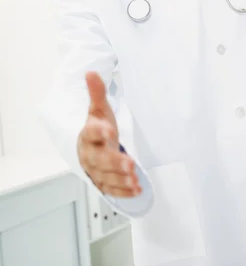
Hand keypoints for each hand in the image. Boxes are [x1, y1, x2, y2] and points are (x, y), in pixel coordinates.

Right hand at [77, 71, 141, 197]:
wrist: (92, 148)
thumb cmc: (98, 127)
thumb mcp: (99, 110)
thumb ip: (96, 93)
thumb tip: (91, 72)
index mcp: (88, 135)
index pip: (90, 133)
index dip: (99, 132)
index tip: (110, 130)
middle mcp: (90, 155)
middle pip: (99, 160)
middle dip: (114, 163)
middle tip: (129, 164)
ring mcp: (96, 171)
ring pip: (106, 177)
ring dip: (120, 179)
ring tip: (134, 179)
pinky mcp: (103, 183)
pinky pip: (112, 190)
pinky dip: (124, 192)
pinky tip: (136, 190)